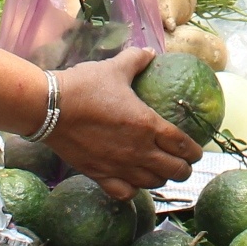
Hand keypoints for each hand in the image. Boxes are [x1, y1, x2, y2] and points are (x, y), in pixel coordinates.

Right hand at [47, 48, 202, 195]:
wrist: (49, 108)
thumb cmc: (84, 86)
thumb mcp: (115, 68)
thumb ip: (136, 60)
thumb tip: (150, 52)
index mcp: (148, 125)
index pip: (183, 146)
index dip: (194, 152)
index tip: (197, 153)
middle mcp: (138, 151)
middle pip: (173, 170)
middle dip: (184, 170)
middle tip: (184, 166)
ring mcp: (119, 166)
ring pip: (151, 183)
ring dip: (161, 180)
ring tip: (161, 174)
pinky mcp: (99, 175)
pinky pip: (124, 193)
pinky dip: (133, 191)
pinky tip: (133, 185)